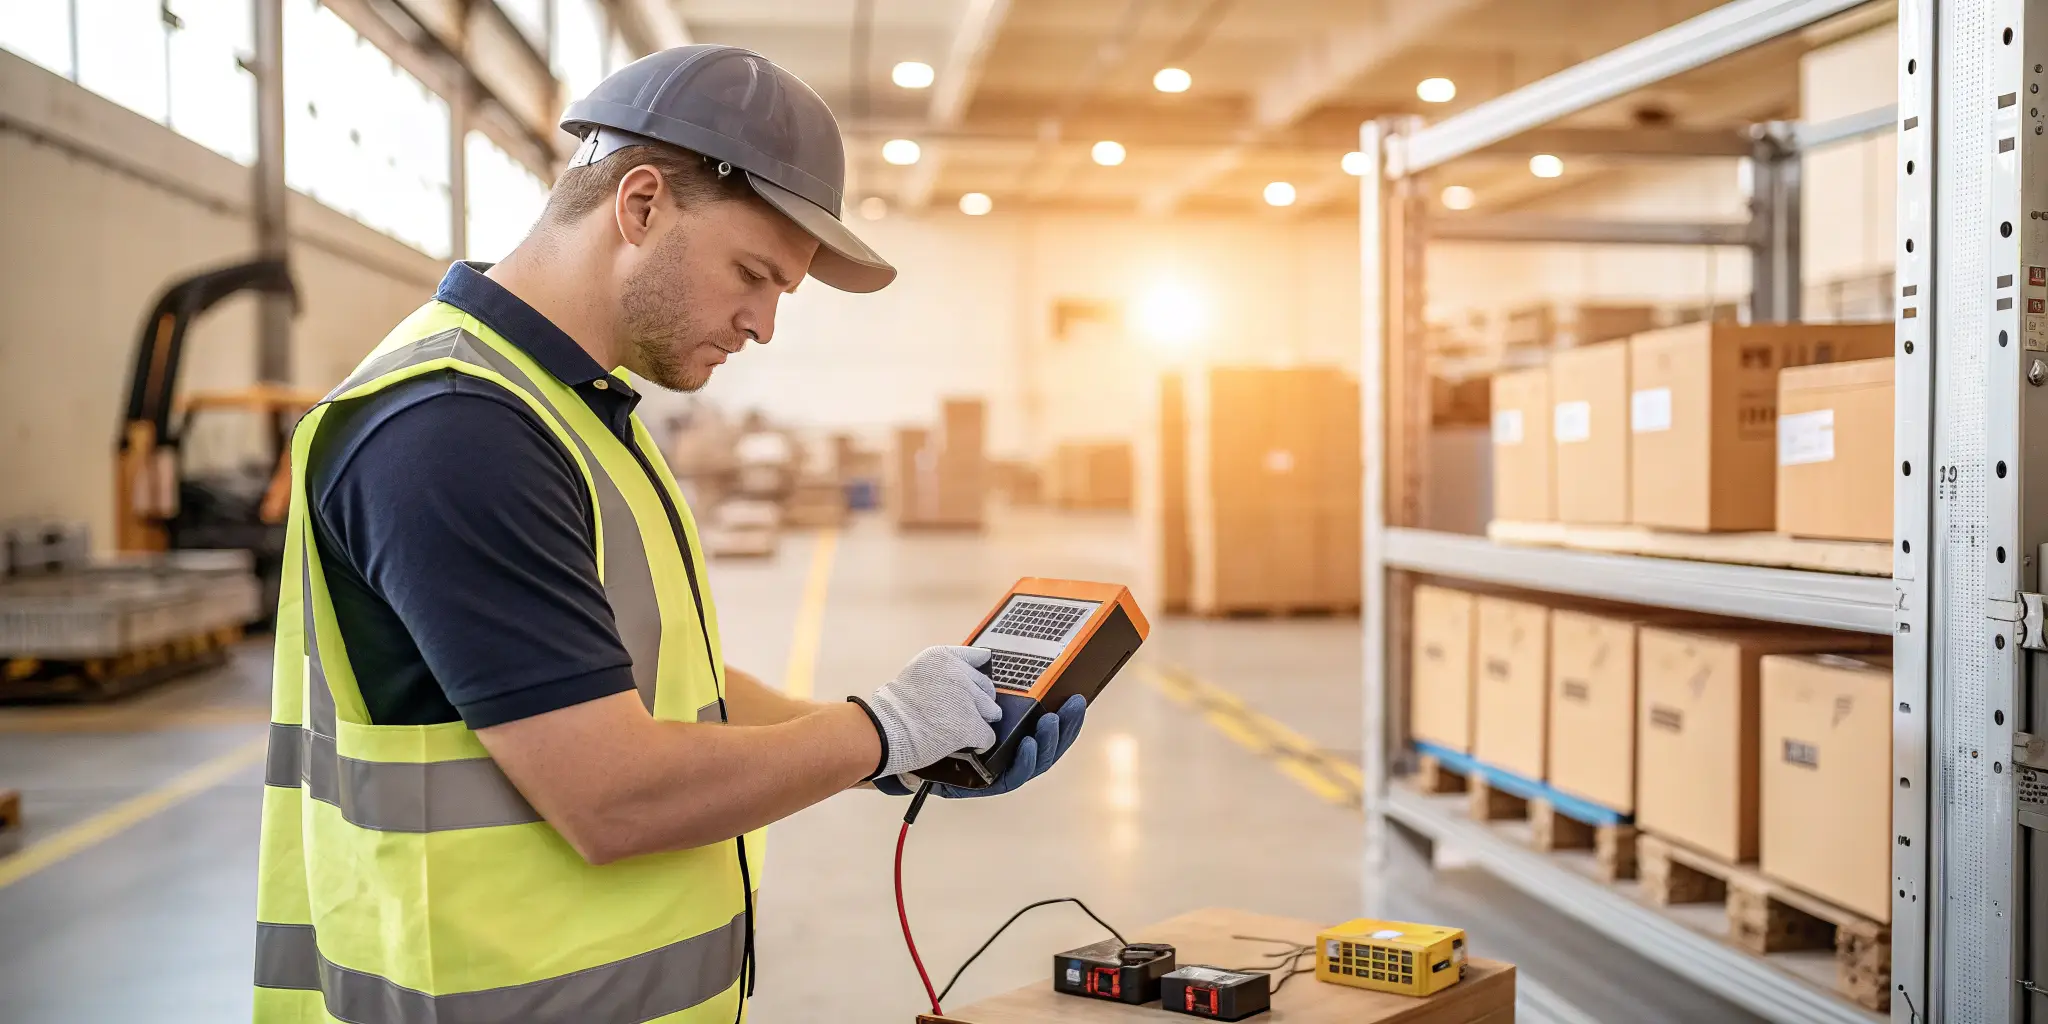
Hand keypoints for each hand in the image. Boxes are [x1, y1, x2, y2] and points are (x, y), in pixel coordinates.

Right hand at [851, 646, 1000, 778]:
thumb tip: (958, 686)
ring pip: (992, 711)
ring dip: (980, 721)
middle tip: (961, 714)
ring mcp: (967, 700)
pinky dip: (980, 743)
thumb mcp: (914, 673)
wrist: (884, 730)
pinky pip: (988, 736)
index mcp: (942, 657)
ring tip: (962, 730)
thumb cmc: (892, 707)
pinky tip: (967, 744)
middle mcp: (959, 673)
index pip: (978, 658)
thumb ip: (939, 674)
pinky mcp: (971, 726)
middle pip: (987, 688)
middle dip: (978, 701)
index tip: (975, 684)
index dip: (976, 675)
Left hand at [877, 694, 1086, 797]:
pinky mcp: (989, 783)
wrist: (903, 743)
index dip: (1065, 713)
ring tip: (1050, 721)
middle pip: (1049, 741)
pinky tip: (1028, 743)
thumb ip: (973, 676)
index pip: (1046, 722)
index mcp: (1011, 729)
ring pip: (1038, 760)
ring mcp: (1001, 768)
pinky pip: (1014, 775)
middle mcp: (1011, 750)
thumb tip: (987, 654)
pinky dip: (1025, 759)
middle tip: (1073, 705)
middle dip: (1065, 725)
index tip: (1076, 695)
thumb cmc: (933, 719)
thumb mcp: (956, 692)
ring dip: (1049, 740)